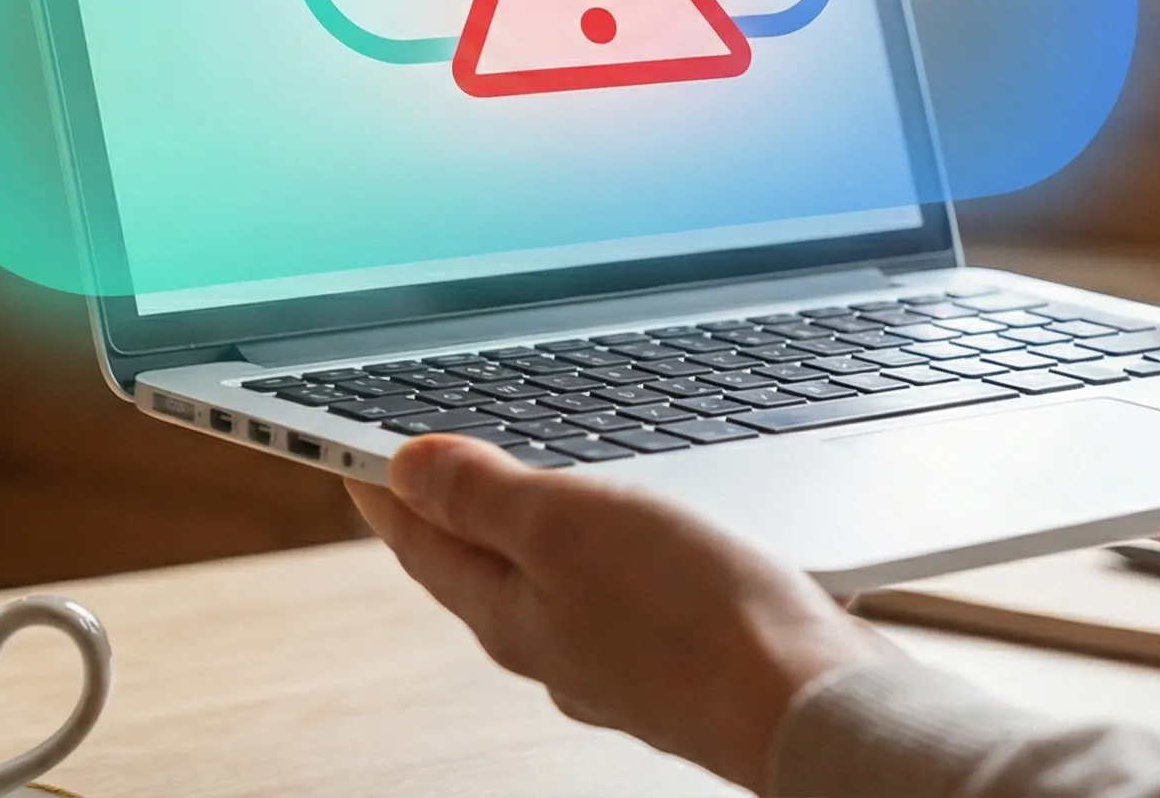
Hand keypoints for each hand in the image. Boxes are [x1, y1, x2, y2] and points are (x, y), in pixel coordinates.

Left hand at [348, 437, 891, 790]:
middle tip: (417, 468)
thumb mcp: (565, 529)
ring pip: (551, 580)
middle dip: (451, 510)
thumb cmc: (694, 620)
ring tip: (514, 488)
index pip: (421, 544)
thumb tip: (403, 468)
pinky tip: (628, 541)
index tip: (349, 455)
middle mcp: (554, 645)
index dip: (382, 491)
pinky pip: (614, 593)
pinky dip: (600, 553)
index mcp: (509, 616)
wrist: (810, 704)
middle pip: (479, 565)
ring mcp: (617, 657)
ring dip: (528, 528)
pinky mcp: (677, 656)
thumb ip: (483, 498)